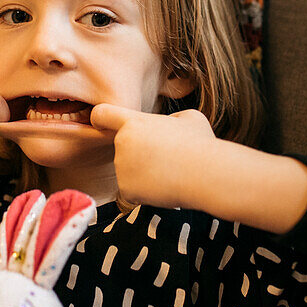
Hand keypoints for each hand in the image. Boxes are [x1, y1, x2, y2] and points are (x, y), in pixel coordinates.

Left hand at [90, 104, 217, 209]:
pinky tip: (164, 187)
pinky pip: (132, 190)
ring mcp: (122, 167)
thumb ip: (170, 119)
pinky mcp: (126, 189)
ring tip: (169, 172)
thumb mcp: (189, 118)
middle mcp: (122, 143)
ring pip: (129, 170)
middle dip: (138, 153)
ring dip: (144, 173)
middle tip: (165, 158)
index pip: (103, 114)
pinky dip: (146, 191)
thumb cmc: (201, 143)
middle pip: (123, 148)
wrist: (206, 174)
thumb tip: (169, 125)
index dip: (100, 118)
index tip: (102, 124)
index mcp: (134, 122)